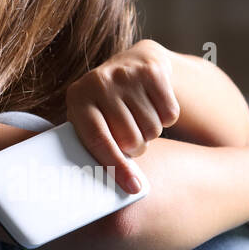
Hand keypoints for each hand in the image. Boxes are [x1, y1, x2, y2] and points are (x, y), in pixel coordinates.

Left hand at [65, 40, 180, 193]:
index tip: (133, 187)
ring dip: (150, 132)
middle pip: (130, 139)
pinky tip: (153, 105)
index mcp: (78, 99)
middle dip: (135, 147)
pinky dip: (166, 118)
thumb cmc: (109, 104)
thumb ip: (98, 150)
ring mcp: (126, 74)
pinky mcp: (152, 71)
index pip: (98, 140)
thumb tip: (125, 186)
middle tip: (130, 136)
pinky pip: (170, 115)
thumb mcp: (93, 120)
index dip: (116, 167)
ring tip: (139, 117)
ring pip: (152, 129)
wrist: (135, 61)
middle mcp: (99, 82)